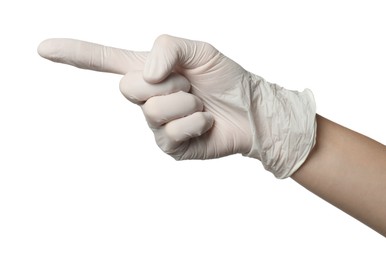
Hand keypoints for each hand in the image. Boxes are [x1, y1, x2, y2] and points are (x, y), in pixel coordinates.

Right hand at [38, 35, 252, 158]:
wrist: (250, 109)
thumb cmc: (225, 79)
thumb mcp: (199, 49)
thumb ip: (168, 47)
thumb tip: (147, 74)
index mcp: (149, 71)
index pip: (105, 61)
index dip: (75, 54)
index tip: (44, 49)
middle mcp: (146, 98)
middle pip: (128, 88)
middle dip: (165, 83)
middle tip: (188, 85)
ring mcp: (155, 125)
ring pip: (153, 109)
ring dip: (185, 102)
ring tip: (199, 104)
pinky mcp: (169, 146)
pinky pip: (171, 130)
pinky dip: (195, 122)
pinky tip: (204, 122)